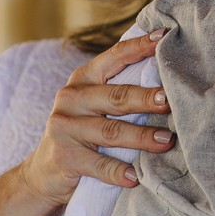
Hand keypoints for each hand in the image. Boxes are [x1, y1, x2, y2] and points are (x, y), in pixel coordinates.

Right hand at [19, 32, 174, 209]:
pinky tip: (135, 178)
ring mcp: (64, 128)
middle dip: (146, 98)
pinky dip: (118, 172)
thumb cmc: (84, 133)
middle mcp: (71, 99)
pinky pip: (97, 165)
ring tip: (166, 141)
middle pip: (116, 96)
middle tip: (171, 102)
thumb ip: (121, 90)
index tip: (164, 37)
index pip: (114, 57)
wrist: (44, 173)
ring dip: (141, 137)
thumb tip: (170, 79)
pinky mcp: (63, 157)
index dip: (139, 47)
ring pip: (111, 131)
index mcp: (83, 79)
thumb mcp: (95, 106)